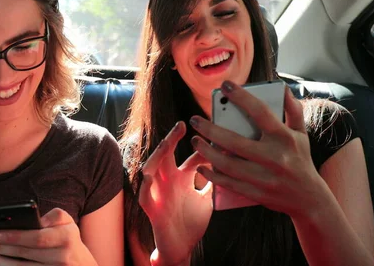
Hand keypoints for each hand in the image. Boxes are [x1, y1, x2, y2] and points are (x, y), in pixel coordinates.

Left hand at [0, 208, 96, 265]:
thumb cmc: (69, 240)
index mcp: (66, 237)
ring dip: (0, 262)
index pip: (38, 237)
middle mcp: (62, 256)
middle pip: (26, 254)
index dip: (16, 236)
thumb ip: (54, 215)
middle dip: (1, 249)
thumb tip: (36, 219)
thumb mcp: (68, 222)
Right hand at [139, 122, 211, 265]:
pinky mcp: (152, 209)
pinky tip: (148, 176)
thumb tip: (229, 167)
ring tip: (165, 145)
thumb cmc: (191, 222)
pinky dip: (145, 186)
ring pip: (152, 169)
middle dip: (173, 139)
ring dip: (157, 156)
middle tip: (183, 125)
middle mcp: (168, 182)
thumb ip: (213, 182)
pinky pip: (144, 195)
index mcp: (182, 179)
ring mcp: (159, 193)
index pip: (192, 158)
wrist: (181, 248)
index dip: (204, 149)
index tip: (219, 140)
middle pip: (167, 155)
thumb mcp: (207, 199)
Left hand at [191, 81, 331, 218]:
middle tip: (195, 120)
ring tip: (195, 140)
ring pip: (227, 164)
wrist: (309, 199)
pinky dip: (212, 175)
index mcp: (285, 138)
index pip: (261, 112)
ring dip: (206, 152)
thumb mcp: (301, 134)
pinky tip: (201, 166)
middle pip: (235, 142)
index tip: (225, 85)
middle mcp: (274, 158)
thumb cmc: (301, 159)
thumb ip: (292, 110)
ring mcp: (264, 178)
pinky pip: (228, 183)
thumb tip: (282, 87)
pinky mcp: (256, 193)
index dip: (242, 97)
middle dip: (210, 130)